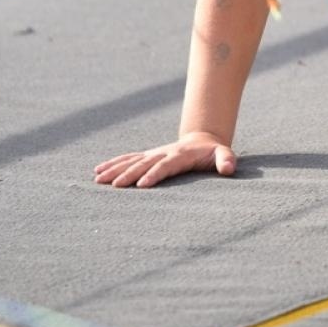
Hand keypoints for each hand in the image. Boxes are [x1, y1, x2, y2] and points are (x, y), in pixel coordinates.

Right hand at [93, 132, 234, 187]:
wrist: (201, 140)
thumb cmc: (213, 152)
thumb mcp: (223, 154)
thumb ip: (226, 160)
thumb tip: (229, 168)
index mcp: (179, 155)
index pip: (165, 166)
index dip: (154, 174)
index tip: (142, 185)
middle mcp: (163, 153)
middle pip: (144, 163)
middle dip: (129, 174)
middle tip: (115, 185)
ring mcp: (153, 154)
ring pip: (131, 161)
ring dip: (115, 169)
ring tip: (98, 179)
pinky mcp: (147, 156)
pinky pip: (128, 159)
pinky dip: (113, 164)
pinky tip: (98, 171)